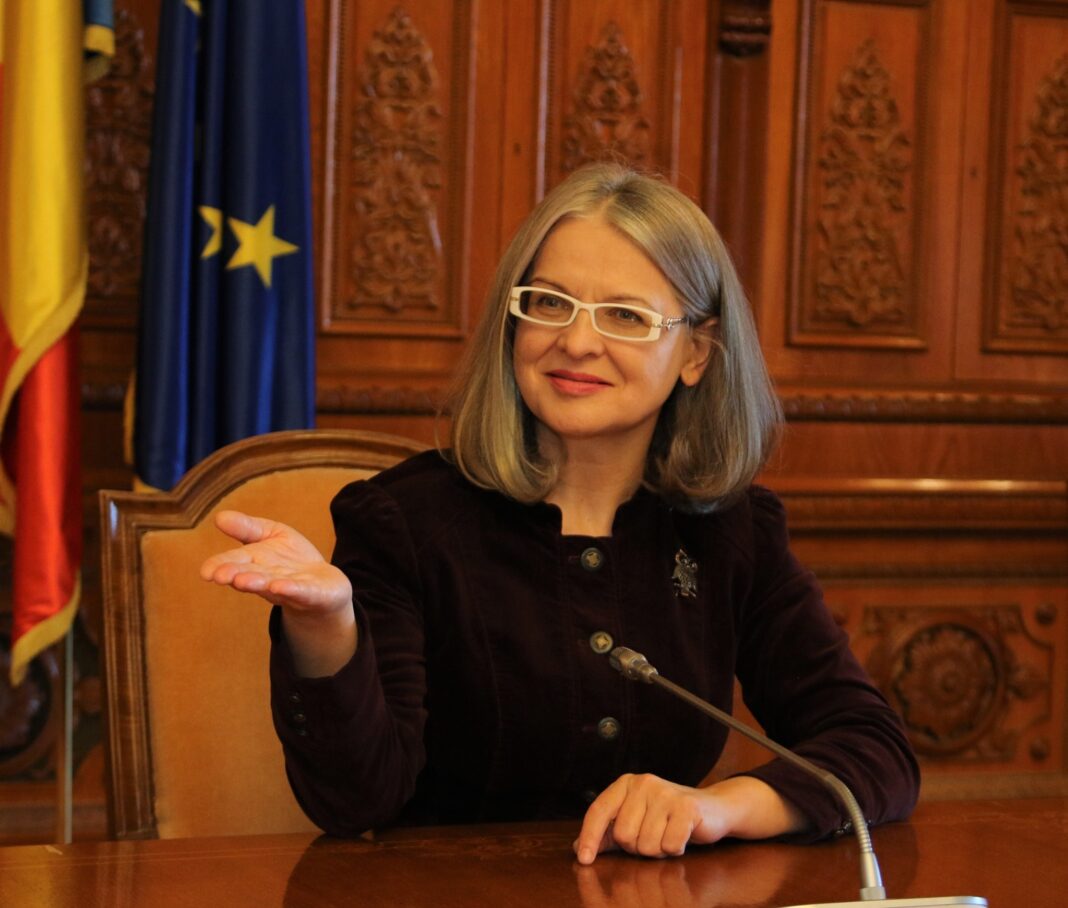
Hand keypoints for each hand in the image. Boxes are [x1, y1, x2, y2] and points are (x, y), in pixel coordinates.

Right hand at [200, 510, 351, 615]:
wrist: (324, 586)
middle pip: (249, 576)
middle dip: (235, 575)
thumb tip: (219, 516)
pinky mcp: (313, 593)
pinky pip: (301, 591)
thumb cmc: (292, 559)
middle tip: (220, 576)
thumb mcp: (272, 535)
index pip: (233, 562)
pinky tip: (281, 586)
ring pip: (271, 585)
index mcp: (254, 563)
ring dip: (258, 583)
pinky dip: (291, 589)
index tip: (205, 572)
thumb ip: (247, 528)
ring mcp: (290, 588)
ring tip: (244, 580)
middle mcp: (268, 578)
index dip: (219, 566)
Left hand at [574, 774, 728, 864]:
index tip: (584, 860)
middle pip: (623, 835)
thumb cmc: (666, 818)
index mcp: (626, 784)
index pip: (599, 810)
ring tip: (668, 835)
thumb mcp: (634, 821)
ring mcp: (666, 793)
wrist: (711, 808)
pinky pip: (669, 846)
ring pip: (646, 844)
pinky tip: (682, 836)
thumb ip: (606, 834)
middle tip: (653, 836)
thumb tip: (577, 847)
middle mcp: (643, 783)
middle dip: (637, 846)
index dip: (589, 836)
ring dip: (658, 850)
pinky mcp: (687, 807)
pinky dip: (675, 849)